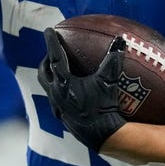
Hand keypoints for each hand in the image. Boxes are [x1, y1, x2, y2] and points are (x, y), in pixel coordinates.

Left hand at [36, 27, 125, 151]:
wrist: (101, 135)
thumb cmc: (105, 107)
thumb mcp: (109, 81)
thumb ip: (113, 59)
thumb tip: (120, 39)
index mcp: (64, 82)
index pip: (55, 57)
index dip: (52, 42)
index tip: (49, 30)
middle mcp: (55, 93)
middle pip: (44, 71)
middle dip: (46, 59)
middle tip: (52, 51)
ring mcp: (56, 106)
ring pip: (46, 85)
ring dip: (49, 75)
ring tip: (55, 68)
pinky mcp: (61, 116)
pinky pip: (54, 98)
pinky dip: (57, 89)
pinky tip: (66, 90)